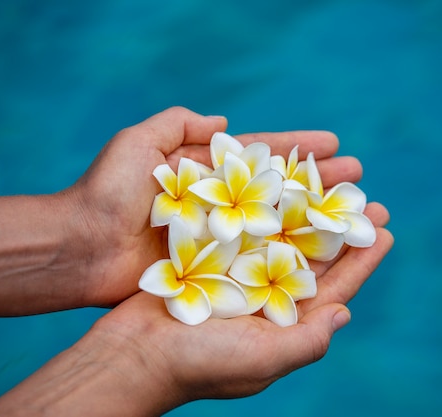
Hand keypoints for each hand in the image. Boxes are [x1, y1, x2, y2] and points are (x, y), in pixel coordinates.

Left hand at [66, 106, 364, 307]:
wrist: (80, 248)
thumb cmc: (106, 192)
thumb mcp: (138, 142)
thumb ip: (179, 124)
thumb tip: (225, 123)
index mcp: (205, 172)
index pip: (261, 157)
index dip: (297, 149)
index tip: (334, 143)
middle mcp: (218, 205)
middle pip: (279, 192)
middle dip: (319, 185)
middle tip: (360, 180)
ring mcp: (219, 238)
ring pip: (276, 227)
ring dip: (315, 221)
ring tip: (354, 216)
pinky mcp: (214, 268)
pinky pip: (257, 261)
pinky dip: (288, 257)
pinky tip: (321, 255)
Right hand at [79, 202, 392, 414]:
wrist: (131, 354)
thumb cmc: (197, 363)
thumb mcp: (261, 360)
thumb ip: (307, 341)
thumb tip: (345, 314)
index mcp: (283, 325)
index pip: (334, 291)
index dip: (361, 263)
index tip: (386, 232)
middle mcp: (265, 300)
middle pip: (314, 258)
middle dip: (340, 230)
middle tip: (367, 200)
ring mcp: (239, 279)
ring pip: (282, 239)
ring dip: (307, 213)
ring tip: (331, 186)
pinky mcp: (212, 261)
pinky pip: (246, 230)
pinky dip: (264, 210)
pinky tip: (281, 187)